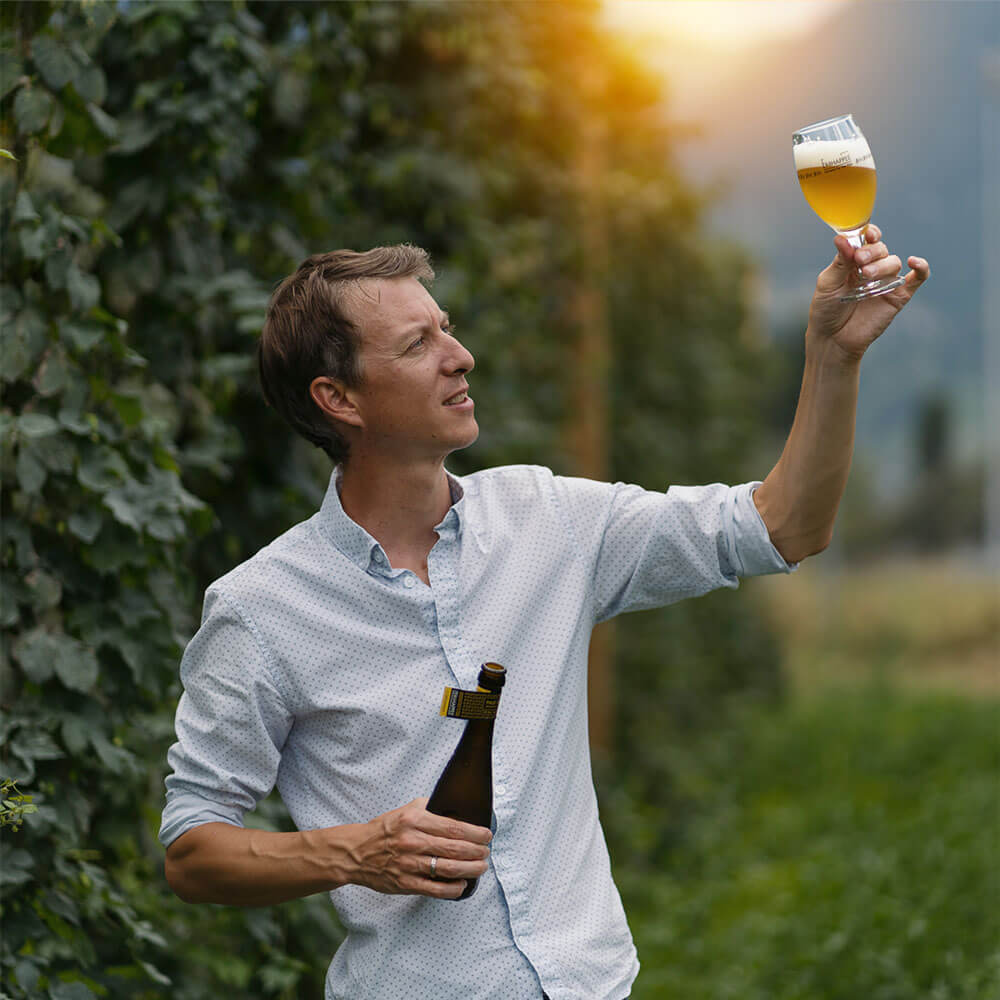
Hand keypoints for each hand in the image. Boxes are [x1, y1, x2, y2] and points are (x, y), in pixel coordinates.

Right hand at [345, 797, 491, 898]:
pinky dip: (452, 889)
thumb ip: (427, 808)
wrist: (356, 852)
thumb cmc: (383, 831)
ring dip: (470, 869)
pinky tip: (462, 885)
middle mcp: (413, 841)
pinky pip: (435, 889)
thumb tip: (451, 807)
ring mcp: (409, 864)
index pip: (453, 827)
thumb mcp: (404, 811)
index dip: (475, 833)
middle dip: (477, 851)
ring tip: (481, 867)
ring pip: (448, 869)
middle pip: (455, 848)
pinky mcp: (405, 883)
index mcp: (414, 820)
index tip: (486, 835)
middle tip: (486, 852)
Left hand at [806, 223, 929, 362]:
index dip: (870, 233)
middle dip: (872, 251)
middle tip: (860, 261)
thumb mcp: (828, 283)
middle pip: (881, 249)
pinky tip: (914, 261)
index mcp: (854, 261)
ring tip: (865, 275)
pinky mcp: (898, 296)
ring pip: (894, 262)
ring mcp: (886, 282)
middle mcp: (872, 268)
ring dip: (882, 264)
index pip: (868, 239)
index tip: (866, 235)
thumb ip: (839, 261)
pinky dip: (921, 268)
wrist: (832, 339)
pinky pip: (917, 278)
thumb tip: (842, 238)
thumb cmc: (826, 310)